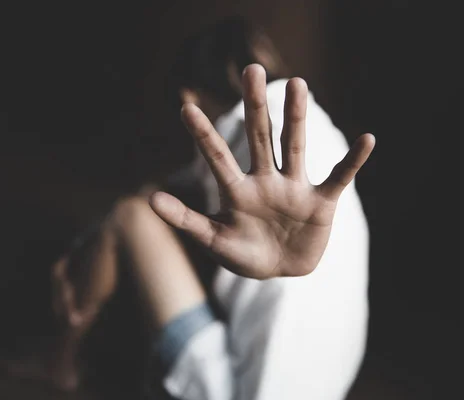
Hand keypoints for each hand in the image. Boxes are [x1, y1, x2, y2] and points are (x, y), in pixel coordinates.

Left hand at [149, 64, 374, 279]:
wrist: (280, 271)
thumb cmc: (245, 253)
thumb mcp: (213, 239)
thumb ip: (186, 219)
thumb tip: (150, 199)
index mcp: (237, 190)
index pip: (218, 157)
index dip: (203, 135)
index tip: (184, 108)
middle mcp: (265, 180)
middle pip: (260, 138)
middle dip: (255, 107)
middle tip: (251, 70)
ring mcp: (294, 188)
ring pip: (295, 146)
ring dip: (297, 118)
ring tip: (297, 86)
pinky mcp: (321, 202)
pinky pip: (339, 177)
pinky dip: (353, 161)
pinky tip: (367, 140)